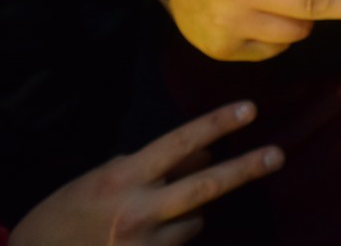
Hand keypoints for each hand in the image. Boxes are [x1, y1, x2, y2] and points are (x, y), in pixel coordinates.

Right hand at [9, 100, 283, 245]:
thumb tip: (201, 155)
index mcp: (122, 179)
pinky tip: (146, 236)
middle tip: (277, 154)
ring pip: (195, 219)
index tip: (248, 109)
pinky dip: (174, 235)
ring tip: (149, 217)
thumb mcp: (101, 180)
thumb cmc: (63, 217)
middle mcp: (138, 211)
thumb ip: (150, 166)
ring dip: (187, 213)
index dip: (215, 124)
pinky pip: (181, 243)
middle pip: (204, 187)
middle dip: (244, 170)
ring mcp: (145, 244)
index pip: (178, 144)